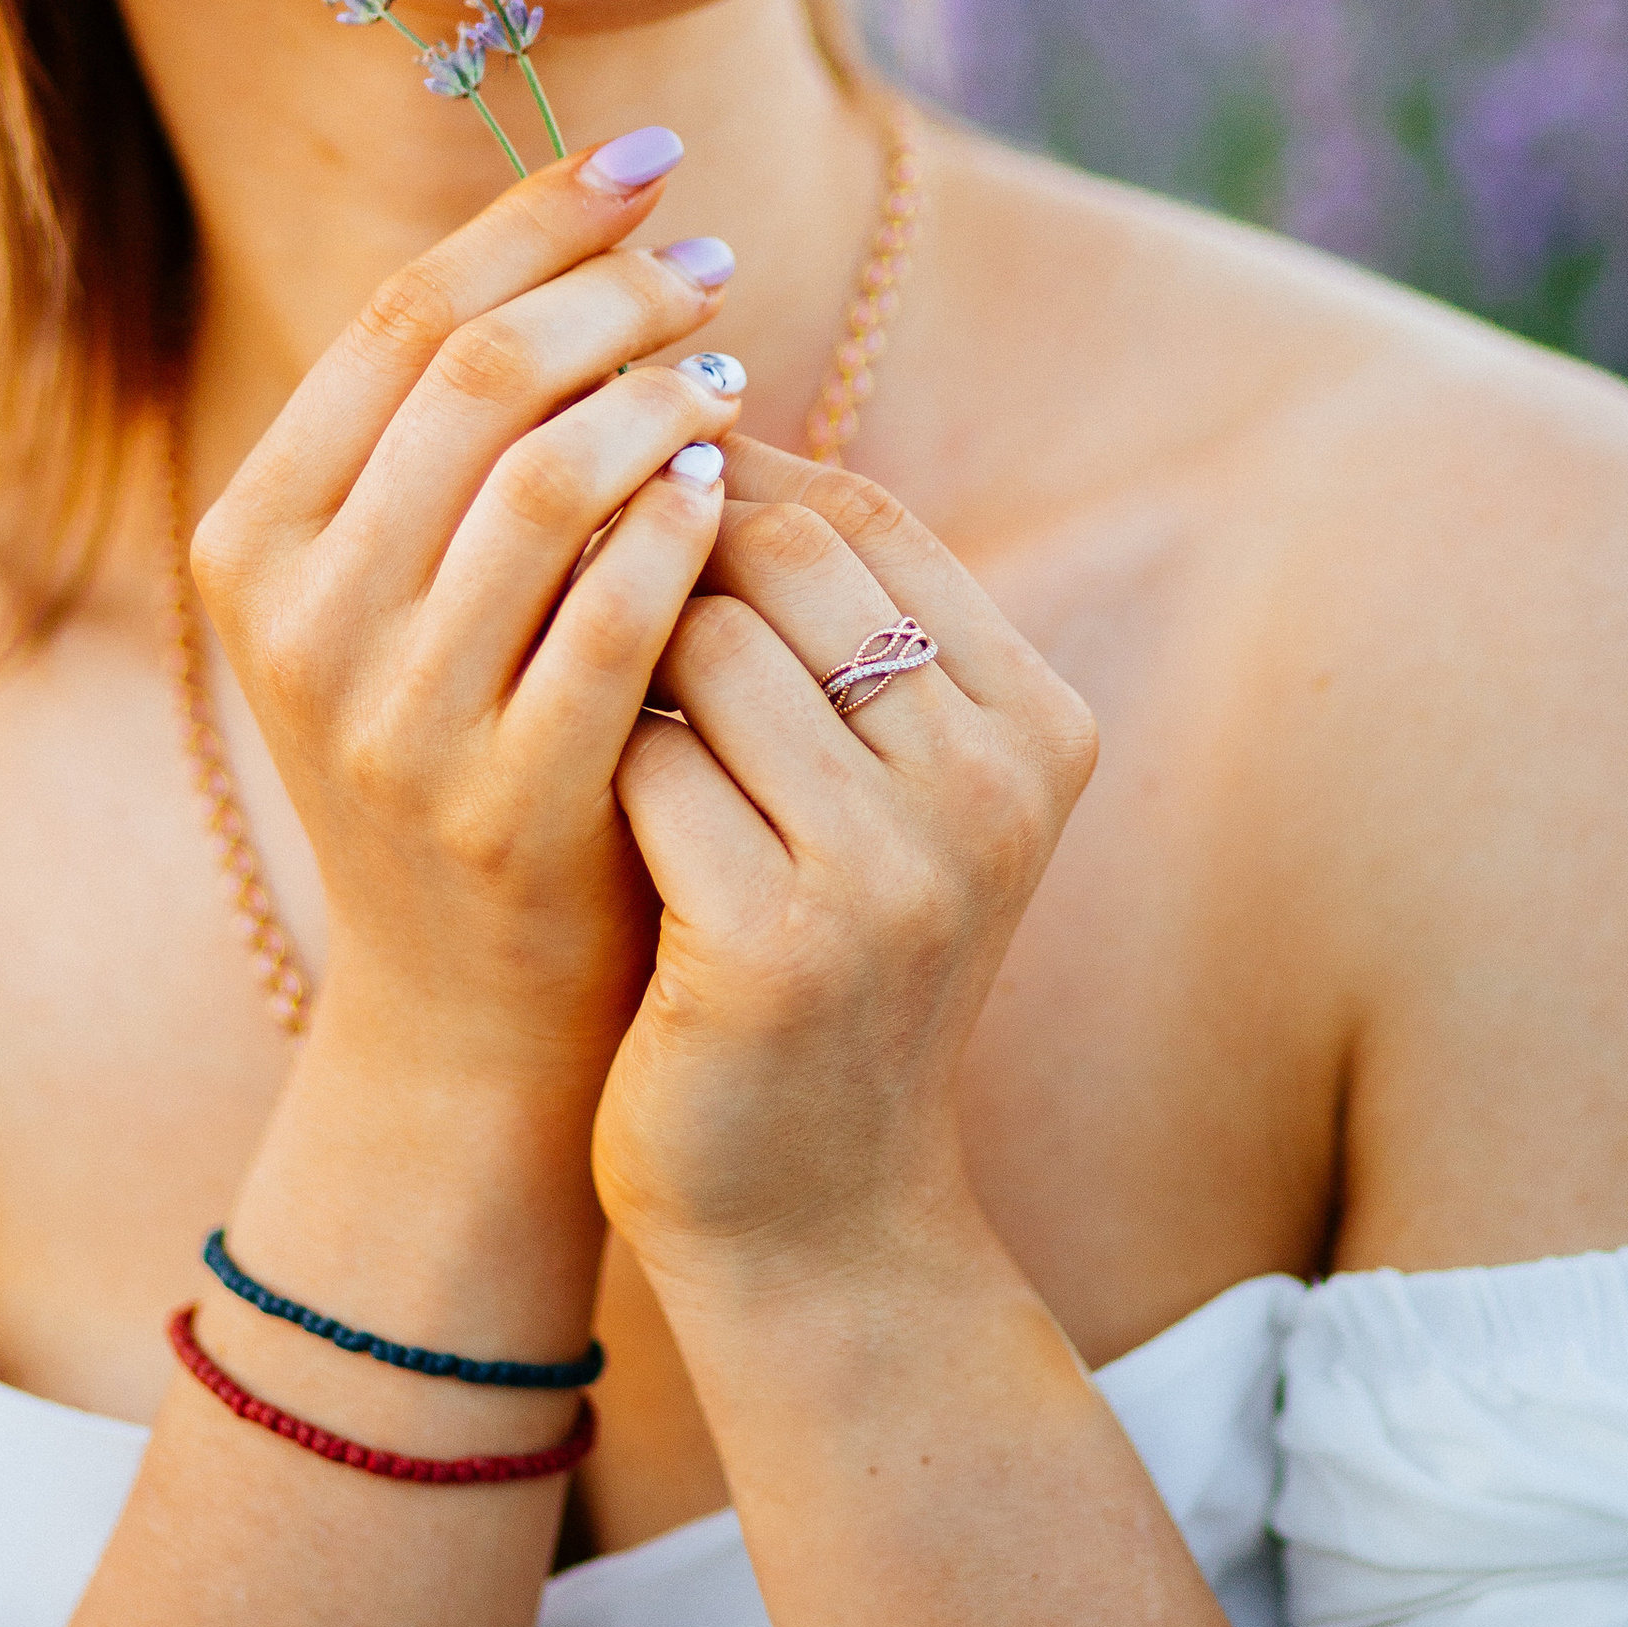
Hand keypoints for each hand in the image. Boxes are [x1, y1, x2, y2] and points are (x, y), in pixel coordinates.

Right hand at [192, 139, 744, 1108]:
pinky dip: (685, 525)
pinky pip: (616, 615)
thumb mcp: (396, 589)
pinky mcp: (499, 802)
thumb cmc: (459, 747)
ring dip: (661, 395)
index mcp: (253, 538)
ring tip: (730, 367)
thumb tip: (573, 222)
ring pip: (549, 477)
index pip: (401, 319)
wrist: (466, 1011)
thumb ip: (446, 437)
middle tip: (710, 263)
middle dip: (610, 292)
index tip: (646, 158)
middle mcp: (299, 621)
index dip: (532, 219)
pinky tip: (737, 485)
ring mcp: (392, 719)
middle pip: (474, 376)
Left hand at [593, 436, 1098, 1285]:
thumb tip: (694, 413)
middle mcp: (994, 786)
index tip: (638, 487)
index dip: (735, 473)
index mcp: (1040, 725)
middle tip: (586, 595)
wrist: (813, 1213)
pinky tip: (589, 816)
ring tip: (595, 714)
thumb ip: (835, 622)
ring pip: (700, 637)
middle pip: (781, 553)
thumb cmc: (816, 955)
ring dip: (621, 657)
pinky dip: (598, 764)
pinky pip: (641, 756)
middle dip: (667, 552)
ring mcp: (897, 868)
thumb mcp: (881, 783)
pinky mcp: (779, 942)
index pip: (868, 512)